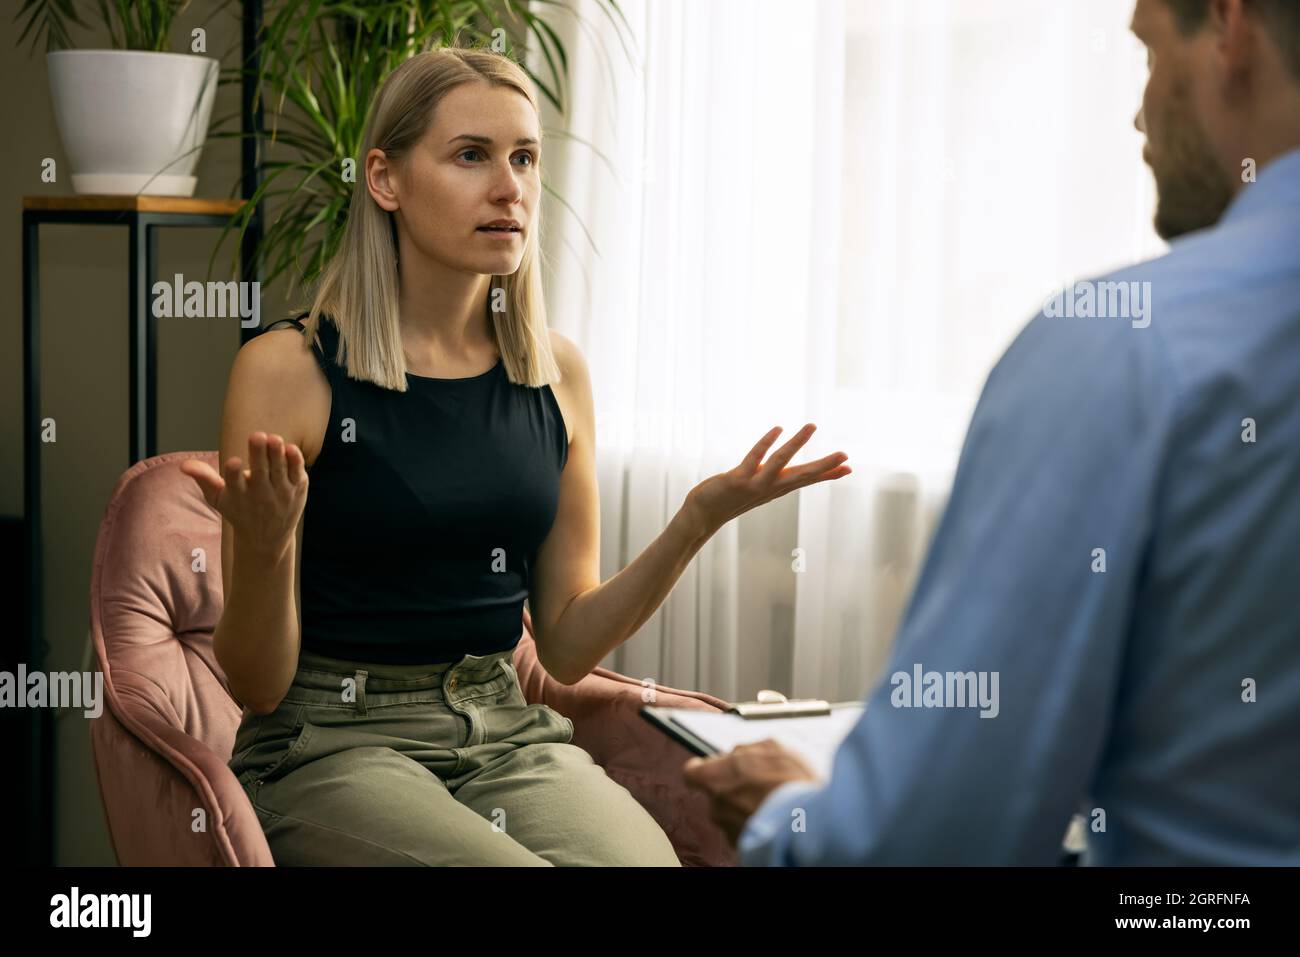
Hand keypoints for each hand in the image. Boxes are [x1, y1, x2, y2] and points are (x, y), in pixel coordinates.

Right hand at [180, 432, 308, 561]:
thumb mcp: (217, 498)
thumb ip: (203, 479)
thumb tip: (184, 465)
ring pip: (279, 470)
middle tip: (257, 436)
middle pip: (259, 472)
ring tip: (273, 438)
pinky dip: (295, 462)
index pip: (235, 483)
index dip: (234, 473)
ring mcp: (280, 492)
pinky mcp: (297, 489)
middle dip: (258, 455)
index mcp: (238, 494)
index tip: (233, 462)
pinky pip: (297, 473)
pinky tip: (290, 448)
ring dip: (277, 454)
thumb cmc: (239, 511)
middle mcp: (260, 494)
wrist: (267, 538)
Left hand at [682, 740, 821, 845]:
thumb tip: (738, 753)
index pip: (691, 773)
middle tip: (759, 783)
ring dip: (746, 806)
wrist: (808, 824)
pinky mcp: (742, 846)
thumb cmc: (791, 784)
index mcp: (715, 777)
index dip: (703, 768)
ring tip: (773, 801)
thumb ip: (748, 749)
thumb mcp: (773, 749)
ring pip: (731, 813)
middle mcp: (716, 806)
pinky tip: (775, 817)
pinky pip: (744, 829)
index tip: (712, 766)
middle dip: (733, 787)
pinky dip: (755, 823)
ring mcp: (728, 828)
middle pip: (716, 793)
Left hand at [683, 424, 849, 535]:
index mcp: (776, 489)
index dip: (827, 475)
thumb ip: (772, 479)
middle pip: (801, 475)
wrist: (703, 515)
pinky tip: (778, 428)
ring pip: (781, 462)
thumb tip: (785, 471)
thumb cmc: (730, 498)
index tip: (849, 468)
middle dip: (824, 466)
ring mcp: (755, 485)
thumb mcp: (756, 489)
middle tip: (846, 455)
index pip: (806, 480)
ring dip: (797, 443)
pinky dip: (767, 442)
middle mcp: (770, 488)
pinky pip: (755, 458)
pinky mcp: (738, 480)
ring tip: (812, 426)